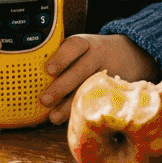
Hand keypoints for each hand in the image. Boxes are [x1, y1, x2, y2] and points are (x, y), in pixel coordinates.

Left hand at [37, 34, 159, 124]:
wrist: (131, 55)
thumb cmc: (93, 54)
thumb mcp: (82, 48)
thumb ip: (62, 58)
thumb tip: (30, 76)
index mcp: (86, 43)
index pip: (74, 45)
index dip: (61, 57)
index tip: (49, 70)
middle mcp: (98, 56)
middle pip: (81, 69)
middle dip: (62, 86)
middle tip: (45, 99)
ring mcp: (109, 73)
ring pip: (90, 88)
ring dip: (71, 104)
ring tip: (54, 116)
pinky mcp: (115, 89)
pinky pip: (100, 100)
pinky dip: (85, 110)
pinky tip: (73, 119)